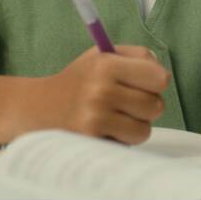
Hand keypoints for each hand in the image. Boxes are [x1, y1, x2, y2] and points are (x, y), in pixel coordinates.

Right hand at [41, 45, 169, 143]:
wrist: (37, 107)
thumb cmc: (79, 80)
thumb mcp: (102, 55)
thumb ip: (137, 57)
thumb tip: (163, 76)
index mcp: (106, 64)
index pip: (159, 78)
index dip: (155, 82)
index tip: (144, 84)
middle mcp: (101, 90)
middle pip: (156, 106)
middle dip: (145, 106)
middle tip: (125, 102)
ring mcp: (95, 118)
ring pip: (144, 129)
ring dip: (134, 126)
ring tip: (114, 117)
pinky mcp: (91, 140)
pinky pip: (127, 144)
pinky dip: (120, 139)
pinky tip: (104, 129)